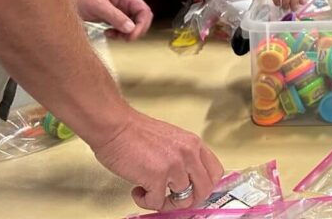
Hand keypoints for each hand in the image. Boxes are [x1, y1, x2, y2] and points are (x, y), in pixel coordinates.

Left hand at [70, 0, 152, 40]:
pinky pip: (122, 27)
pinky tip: (108, 33)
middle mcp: (125, 2)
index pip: (144, 10)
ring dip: (126, 33)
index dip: (142, 24)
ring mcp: (119, 9)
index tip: (132, 36)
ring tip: (112, 35)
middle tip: (124, 39)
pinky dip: (118, 33)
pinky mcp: (112, 16)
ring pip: (132, 24)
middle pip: (141, 18)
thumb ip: (115, 16)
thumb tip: (131, 28)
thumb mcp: (98, 6)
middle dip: (135, 30)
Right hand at [90, 110, 224, 211]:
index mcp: (194, 144)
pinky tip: (137, 190)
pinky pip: (158, 203)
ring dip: (165, 202)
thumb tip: (187, 179)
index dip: (205, 186)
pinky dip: (145, 201)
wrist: (116, 127)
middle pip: (204, 189)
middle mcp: (189, 154)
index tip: (193, 191)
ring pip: (183, 200)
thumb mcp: (172, 139)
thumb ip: (183, 156)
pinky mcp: (157, 177)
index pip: (215, 172)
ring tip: (150, 192)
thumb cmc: (136, 132)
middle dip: (189, 199)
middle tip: (172, 198)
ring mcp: (175, 166)